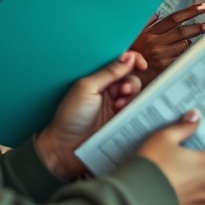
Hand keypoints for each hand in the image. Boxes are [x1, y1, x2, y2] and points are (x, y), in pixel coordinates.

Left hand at [36, 51, 146, 179]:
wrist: (64, 148)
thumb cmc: (70, 116)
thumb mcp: (87, 88)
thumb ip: (109, 72)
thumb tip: (129, 56)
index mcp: (98, 79)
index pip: (120, 63)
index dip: (133, 60)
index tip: (141, 65)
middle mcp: (108, 91)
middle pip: (131, 78)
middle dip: (131, 83)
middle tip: (122, 91)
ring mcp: (115, 106)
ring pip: (135, 95)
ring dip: (131, 97)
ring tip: (119, 105)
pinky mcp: (121, 121)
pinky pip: (135, 111)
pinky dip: (133, 110)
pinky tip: (121, 113)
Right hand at [130, 3, 204, 84]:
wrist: (123, 77)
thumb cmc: (130, 54)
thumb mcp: (134, 36)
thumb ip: (146, 24)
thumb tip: (158, 15)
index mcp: (149, 33)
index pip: (173, 19)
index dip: (190, 11)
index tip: (203, 6)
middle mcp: (155, 43)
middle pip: (182, 32)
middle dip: (198, 27)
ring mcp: (161, 56)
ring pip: (184, 45)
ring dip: (189, 42)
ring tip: (188, 43)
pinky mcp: (165, 68)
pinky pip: (181, 57)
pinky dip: (184, 54)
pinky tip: (184, 54)